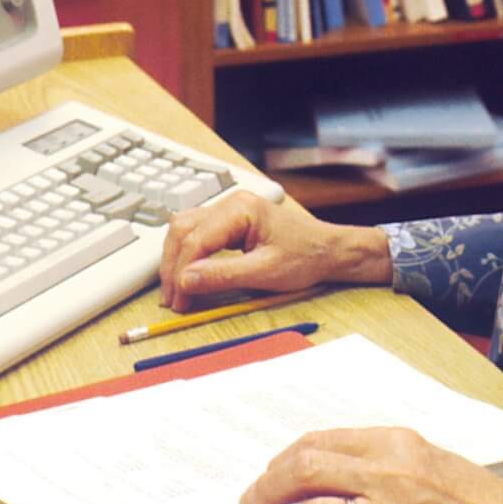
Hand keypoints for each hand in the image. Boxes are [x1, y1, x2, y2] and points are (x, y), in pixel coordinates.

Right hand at [157, 192, 391, 311]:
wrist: (329, 251)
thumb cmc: (306, 257)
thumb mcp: (265, 272)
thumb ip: (223, 275)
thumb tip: (186, 280)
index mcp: (240, 209)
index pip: (196, 239)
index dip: (181, 271)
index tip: (179, 299)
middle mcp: (230, 203)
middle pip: (183, 230)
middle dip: (173, 266)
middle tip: (172, 299)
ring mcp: (229, 211)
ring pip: (185, 230)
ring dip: (176, 260)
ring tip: (175, 291)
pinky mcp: (230, 222)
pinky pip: (197, 234)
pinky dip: (187, 255)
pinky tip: (186, 275)